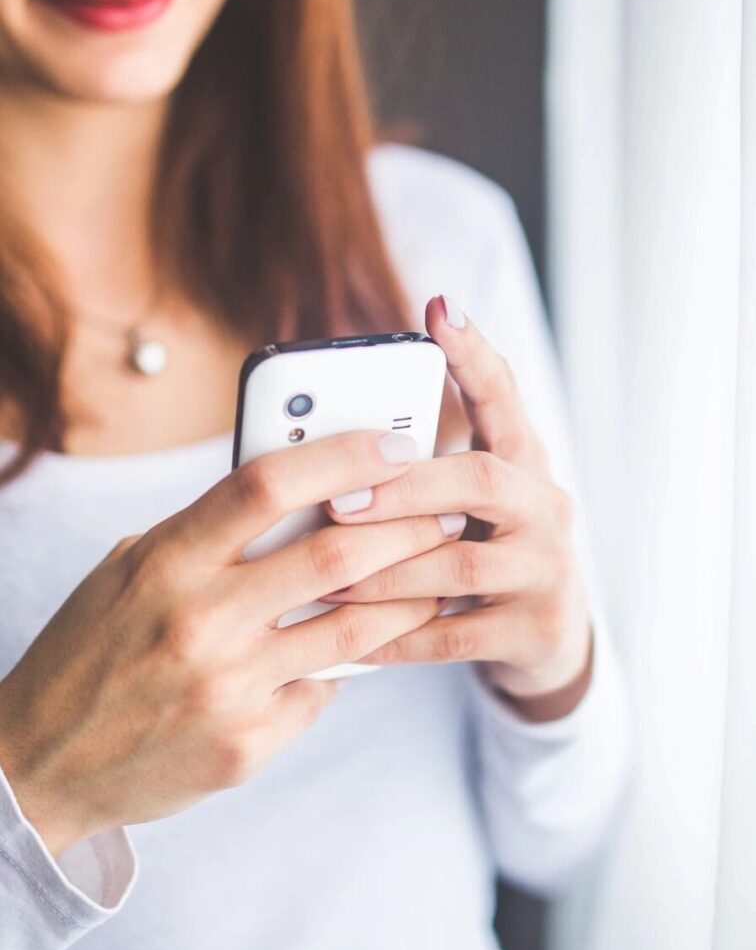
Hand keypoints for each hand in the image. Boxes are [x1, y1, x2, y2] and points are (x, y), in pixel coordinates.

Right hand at [0, 430, 462, 856]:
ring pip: (353, 630)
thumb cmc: (92, 650)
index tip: (393, 442)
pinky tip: (368, 649)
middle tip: (446, 509)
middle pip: (333, 554)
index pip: (268, 484)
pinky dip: (348, 665)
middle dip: (407, 525)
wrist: (42, 764)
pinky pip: (323, 690)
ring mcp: (227, 686)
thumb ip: (207, 534)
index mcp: (166, 560)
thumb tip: (299, 498)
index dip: (341, 454)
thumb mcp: (131, 570)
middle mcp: (199, 620)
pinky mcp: (248, 742)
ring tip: (441, 572)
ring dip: (409, 596)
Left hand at [321, 295, 592, 719]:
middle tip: (337, 499)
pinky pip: (455, 635)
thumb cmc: (486, 551)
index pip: (504, 398)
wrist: (548, 637)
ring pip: (462, 565)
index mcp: (524, 464)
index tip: (439, 309)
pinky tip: (352, 640)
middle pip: (483, 480)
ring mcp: (548, 570)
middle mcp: (546, 507)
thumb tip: (326, 445)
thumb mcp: (468, 504)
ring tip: (324, 576)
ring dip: (386, 570)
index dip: (474, 355)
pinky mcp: (536, 629)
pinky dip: (398, 636)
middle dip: (405, 488)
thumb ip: (420, 474)